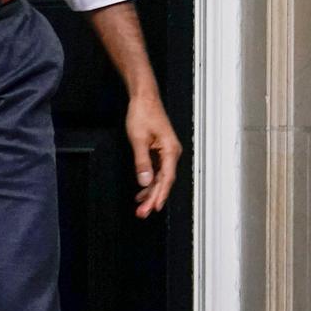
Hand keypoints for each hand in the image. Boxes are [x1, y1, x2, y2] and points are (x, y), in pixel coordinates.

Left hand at [127, 94, 181, 218]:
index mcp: (170, 150)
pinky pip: (157, 170)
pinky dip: (149, 181)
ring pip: (160, 178)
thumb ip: (141, 162)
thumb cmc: (143, 113)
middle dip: (153, 198)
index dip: (159, 195)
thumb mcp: (138, 139)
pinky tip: (142, 190)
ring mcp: (167, 152)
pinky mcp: (160, 150)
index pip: (166, 179)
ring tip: (140, 206)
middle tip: (142, 212)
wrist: (144, 97)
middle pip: (164, 181)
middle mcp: (172, 152)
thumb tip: (144, 181)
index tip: (153, 208)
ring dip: (150, 192)